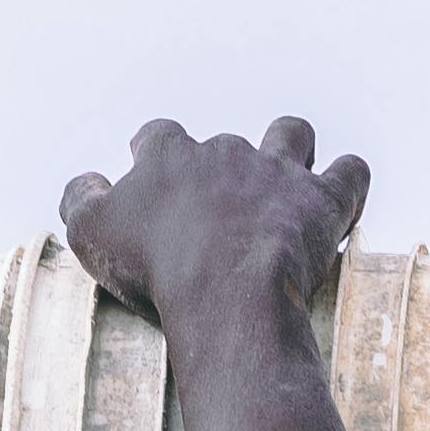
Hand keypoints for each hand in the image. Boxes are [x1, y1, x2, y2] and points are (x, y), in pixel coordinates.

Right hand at [61, 114, 369, 343]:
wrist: (225, 295)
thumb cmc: (154, 268)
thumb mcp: (90, 234)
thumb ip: (78, 199)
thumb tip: (87, 181)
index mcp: (169, 154)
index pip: (158, 137)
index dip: (155, 156)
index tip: (153, 179)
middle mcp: (226, 150)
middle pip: (224, 144)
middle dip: (222, 171)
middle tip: (217, 215)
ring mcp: (278, 171)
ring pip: (291, 135)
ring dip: (290, 151)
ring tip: (284, 186)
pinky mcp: (322, 200)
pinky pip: (351, 172)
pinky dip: (349, 182)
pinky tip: (340, 202)